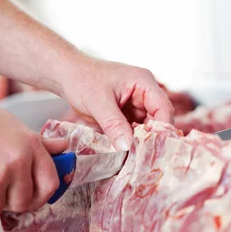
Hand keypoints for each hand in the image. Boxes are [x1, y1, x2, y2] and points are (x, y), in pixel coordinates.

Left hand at [59, 56, 174, 150]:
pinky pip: (134, 131)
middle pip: (158, 120)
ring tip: (132, 156)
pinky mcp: (127, 115)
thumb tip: (127, 147)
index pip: (163, 108)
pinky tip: (124, 151)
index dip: (161, 129)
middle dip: (150, 137)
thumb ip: (114, 125)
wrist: (67, 75)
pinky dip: (130, 141)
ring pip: (146, 128)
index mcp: (144, 82)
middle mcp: (144, 93)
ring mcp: (136, 104)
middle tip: (141, 156)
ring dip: (140, 141)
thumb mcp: (98, 103)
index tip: (153, 147)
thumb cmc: (82, 79)